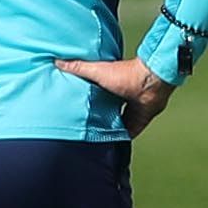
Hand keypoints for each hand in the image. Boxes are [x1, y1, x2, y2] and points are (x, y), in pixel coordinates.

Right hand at [55, 55, 174, 137]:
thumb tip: (57, 61)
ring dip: (109, 130)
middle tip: (84, 127)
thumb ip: (78, 68)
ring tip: (95, 139)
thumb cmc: (126, 74)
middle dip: (98, 118)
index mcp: (110, 85)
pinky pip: (129, 133)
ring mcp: (130, 110)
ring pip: (117, 123)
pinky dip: (122, 139)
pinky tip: (112, 146)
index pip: (96, 94)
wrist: (150, 83)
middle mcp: (120, 98)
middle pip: (106, 111)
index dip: (88, 101)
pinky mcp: (138, 121)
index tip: (76, 108)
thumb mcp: (96, 71)